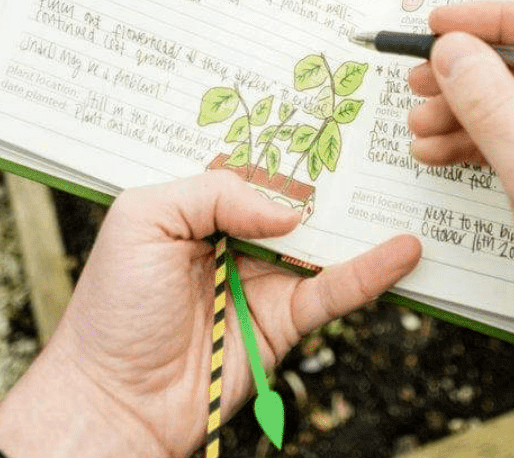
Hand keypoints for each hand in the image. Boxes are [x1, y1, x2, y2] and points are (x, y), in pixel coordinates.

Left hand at [0, 171, 420, 457]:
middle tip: (375, 141)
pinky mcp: (286, 319)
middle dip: (333, 173)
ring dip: (362, 220)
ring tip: (401, 190)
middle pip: (296, 199)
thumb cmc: (113, 308)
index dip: (284, 143)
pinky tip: (401, 251)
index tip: (322, 114)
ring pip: (323, 241)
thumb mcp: (144, 220)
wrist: (115, 399)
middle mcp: (237, 237)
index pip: (251, 165)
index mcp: (200, 207)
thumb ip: (213, 195)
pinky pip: (334, 290)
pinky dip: (371, 271)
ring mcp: (265, 277)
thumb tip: (286, 210)